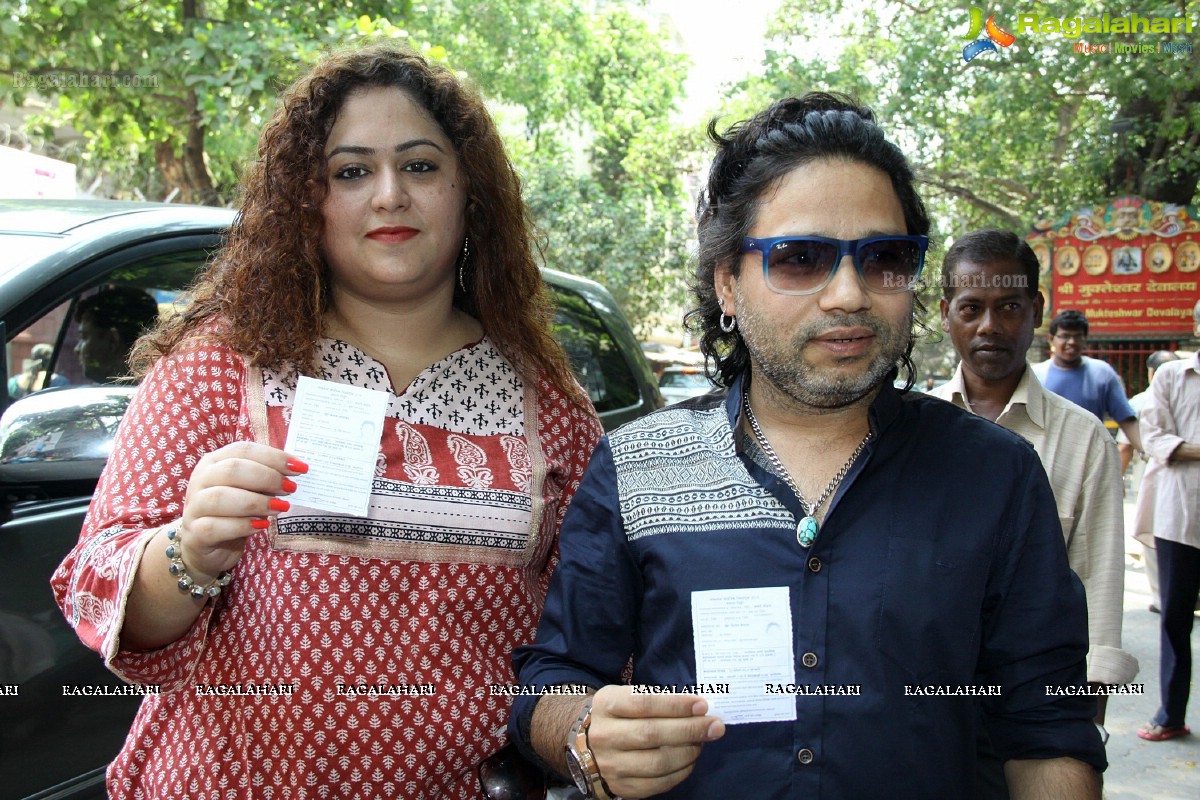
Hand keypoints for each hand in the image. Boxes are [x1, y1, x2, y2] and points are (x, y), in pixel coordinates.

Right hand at [176, 441, 305, 581]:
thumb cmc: (234, 512)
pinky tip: (261, 526)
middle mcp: (200, 480)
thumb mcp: (250, 491)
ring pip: (221, 498)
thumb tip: (295, 470)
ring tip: (281, 507)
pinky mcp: (195, 534)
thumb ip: (266, 479)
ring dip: (256, 502)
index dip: (273, 456)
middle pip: (232, 470)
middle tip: (290, 488)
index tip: (300, 467)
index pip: (243, 450)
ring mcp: (194, 507)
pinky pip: (215, 526)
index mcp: (214, 462)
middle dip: (267, 477)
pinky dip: (241, 525)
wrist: (207, 546)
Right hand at [586, 685, 723, 797]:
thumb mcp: (627, 697)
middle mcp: (604, 735)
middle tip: (715, 726)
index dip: (676, 705)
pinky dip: (681, 772)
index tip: (702, 705)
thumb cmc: (619, 715)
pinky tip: (690, 759)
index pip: (645, 703)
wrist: (587, 744)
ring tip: (702, 743)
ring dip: (689, 752)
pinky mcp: (622, 787)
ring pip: (658, 762)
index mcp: (606, 705)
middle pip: (652, 733)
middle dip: (690, 729)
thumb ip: (658, 701)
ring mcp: (611, 765)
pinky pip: (658, 784)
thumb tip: (700, 710)